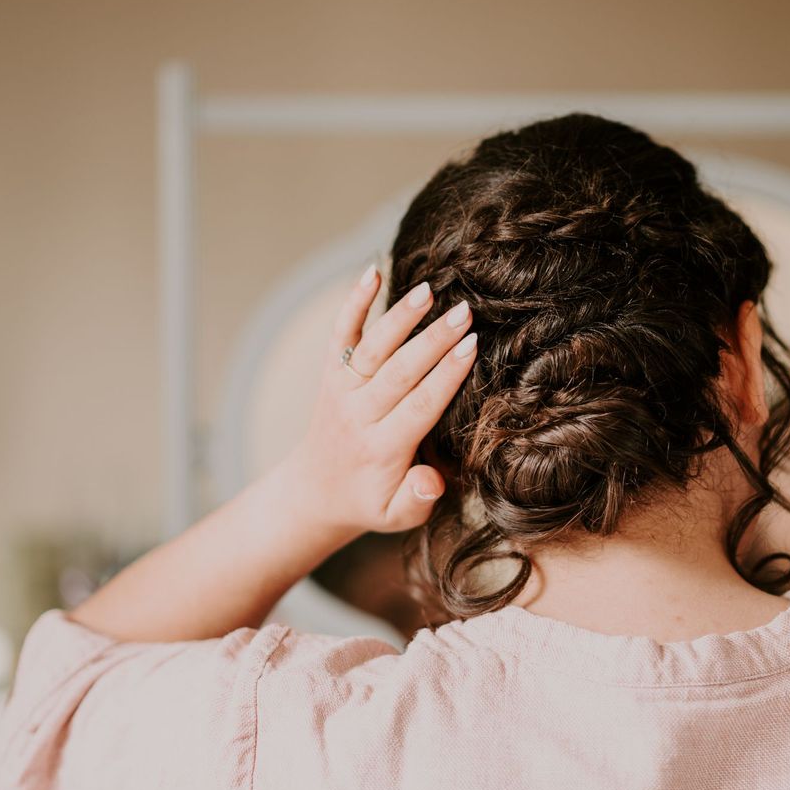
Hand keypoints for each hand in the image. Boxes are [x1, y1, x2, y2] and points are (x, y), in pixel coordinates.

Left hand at [286, 264, 476, 538]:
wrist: (316, 492)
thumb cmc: (368, 502)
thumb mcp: (395, 517)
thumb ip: (416, 500)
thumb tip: (431, 480)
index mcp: (381, 448)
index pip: (419, 404)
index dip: (446, 374)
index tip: (472, 346)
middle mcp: (358, 414)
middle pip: (399, 371)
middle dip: (432, 340)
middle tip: (464, 311)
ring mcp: (341, 391)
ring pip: (372, 348)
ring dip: (400, 317)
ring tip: (429, 290)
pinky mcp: (331, 374)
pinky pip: (341, 335)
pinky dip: (354, 303)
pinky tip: (372, 272)